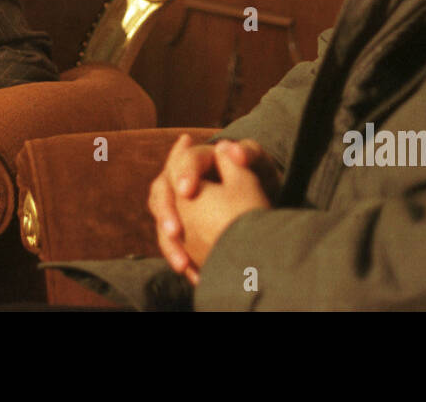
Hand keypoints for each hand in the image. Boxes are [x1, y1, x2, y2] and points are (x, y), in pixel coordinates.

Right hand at [148, 134, 278, 281]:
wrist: (263, 199)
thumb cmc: (260, 176)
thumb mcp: (258, 163)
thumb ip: (249, 153)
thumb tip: (233, 150)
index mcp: (200, 158)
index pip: (185, 161)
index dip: (183, 174)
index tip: (187, 192)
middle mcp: (181, 179)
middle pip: (162, 191)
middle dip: (166, 212)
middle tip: (175, 231)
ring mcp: (178, 203)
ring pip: (162, 219)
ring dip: (169, 243)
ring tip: (182, 263)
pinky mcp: (181, 226)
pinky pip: (171, 242)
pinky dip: (179, 257)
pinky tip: (192, 274)